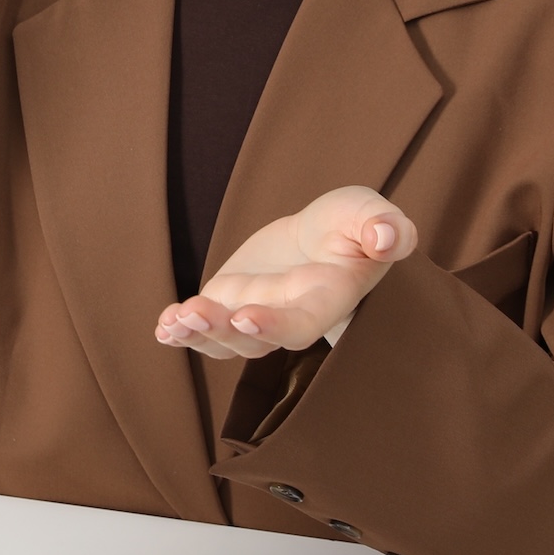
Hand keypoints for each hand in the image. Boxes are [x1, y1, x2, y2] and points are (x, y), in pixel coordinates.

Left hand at [155, 187, 417, 359]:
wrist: (319, 236)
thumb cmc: (352, 226)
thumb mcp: (370, 214)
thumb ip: (387, 227)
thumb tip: (388, 237)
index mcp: (325, 300)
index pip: (301, 324)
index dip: (275, 326)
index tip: (246, 317)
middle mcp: (287, 316)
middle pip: (254, 340)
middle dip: (222, 331)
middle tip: (195, 315)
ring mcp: (254, 315)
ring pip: (224, 340)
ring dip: (197, 333)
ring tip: (173, 320)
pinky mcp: (227, 306)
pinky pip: (203, 329)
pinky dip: (182, 330)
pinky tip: (164, 326)